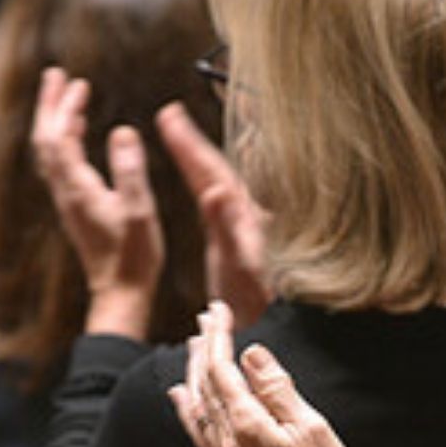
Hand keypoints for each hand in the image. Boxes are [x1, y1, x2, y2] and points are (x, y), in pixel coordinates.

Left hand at [33, 67, 164, 339]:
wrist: (120, 294)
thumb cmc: (132, 258)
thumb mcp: (139, 211)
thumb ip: (130, 170)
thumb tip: (123, 132)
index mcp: (78, 188)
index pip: (60, 138)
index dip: (65, 108)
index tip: (77, 83)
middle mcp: (66, 192)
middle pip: (46, 141)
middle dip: (51, 106)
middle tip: (57, 77)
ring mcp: (68, 201)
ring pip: (51, 152)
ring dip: (56, 122)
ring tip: (69, 98)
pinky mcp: (76, 208)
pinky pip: (61, 165)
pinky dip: (66, 141)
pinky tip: (80, 137)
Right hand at [157, 102, 271, 328]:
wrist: (277, 332)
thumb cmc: (259, 307)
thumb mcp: (241, 267)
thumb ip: (230, 229)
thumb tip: (217, 190)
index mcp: (245, 219)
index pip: (212, 171)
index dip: (188, 144)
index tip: (168, 114)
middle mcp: (250, 220)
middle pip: (219, 171)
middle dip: (193, 145)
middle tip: (171, 116)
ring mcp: (249, 233)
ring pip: (224, 185)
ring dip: (202, 162)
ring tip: (184, 140)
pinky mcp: (246, 249)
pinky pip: (226, 207)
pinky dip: (212, 188)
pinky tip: (210, 191)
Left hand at [168, 302, 364, 446]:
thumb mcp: (311, 425)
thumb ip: (277, 388)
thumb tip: (251, 353)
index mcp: (247, 424)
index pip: (222, 369)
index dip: (219, 336)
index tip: (220, 309)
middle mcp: (227, 440)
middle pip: (205, 382)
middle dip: (205, 346)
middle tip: (209, 316)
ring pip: (198, 403)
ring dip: (195, 370)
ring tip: (197, 343)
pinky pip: (197, 431)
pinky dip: (186, 407)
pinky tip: (180, 395)